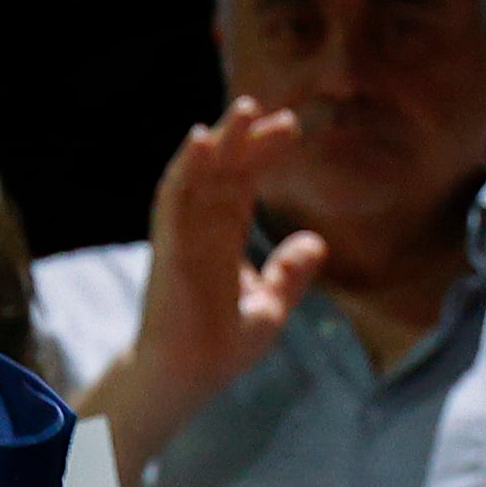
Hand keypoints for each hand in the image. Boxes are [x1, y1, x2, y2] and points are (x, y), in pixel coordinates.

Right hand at [90, 100, 326, 479]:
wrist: (189, 377)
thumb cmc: (220, 347)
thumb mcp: (271, 308)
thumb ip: (289, 274)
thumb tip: (316, 242)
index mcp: (222, 238)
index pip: (243, 182)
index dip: (263, 154)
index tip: (291, 129)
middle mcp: (200, 228)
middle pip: (224, 170)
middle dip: (247, 139)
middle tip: (280, 115)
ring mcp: (182, 234)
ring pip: (198, 174)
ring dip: (218, 141)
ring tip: (244, 109)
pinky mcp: (168, 245)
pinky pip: (174, 199)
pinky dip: (186, 168)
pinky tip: (201, 140)